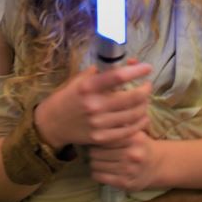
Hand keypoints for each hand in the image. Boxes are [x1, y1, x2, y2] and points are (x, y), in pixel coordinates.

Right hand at [35, 61, 151, 152]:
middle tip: (148, 86)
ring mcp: (99, 123)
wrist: (53, 123)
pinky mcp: (102, 138)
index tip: (147, 68)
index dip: (136, 71)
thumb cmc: (68, 97)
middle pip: (131, 97)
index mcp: (88, 87)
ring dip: (144, 106)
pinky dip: (139, 123)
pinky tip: (142, 117)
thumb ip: (103, 72)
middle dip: (145, 90)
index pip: (118, 77)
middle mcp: (94, 105)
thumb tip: (129, 63)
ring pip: (133, 115)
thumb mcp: (81, 79)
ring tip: (145, 100)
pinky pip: (128, 131)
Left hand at [87, 127, 166, 190]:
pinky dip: (96, 173)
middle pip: (96, 152)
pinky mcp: (125, 183)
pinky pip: (99, 177)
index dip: (96, 138)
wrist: (157, 165)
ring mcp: (129, 170)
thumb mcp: (135, 131)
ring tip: (96, 160)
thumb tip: (97, 121)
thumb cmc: (140, 145)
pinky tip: (99, 170)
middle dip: (92, 151)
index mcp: (134, 139)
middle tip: (92, 151)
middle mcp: (132, 154)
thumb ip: (119, 126)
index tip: (94, 139)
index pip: (104, 138)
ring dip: (93, 163)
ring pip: (96, 165)